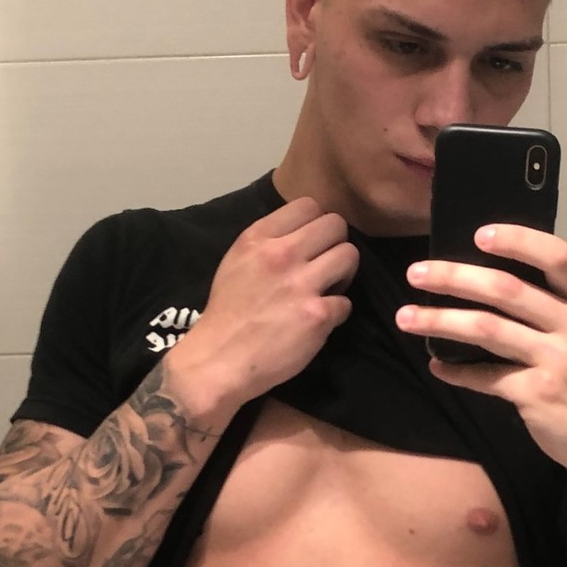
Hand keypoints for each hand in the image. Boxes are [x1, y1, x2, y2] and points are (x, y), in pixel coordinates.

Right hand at [167, 198, 358, 423]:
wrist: (217, 362)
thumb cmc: (227, 313)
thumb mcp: (237, 262)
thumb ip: (268, 242)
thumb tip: (303, 233)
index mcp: (258, 237)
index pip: (309, 204)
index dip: (316, 224)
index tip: (311, 244)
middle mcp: (281, 254)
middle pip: (336, 225)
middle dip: (336, 245)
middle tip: (325, 266)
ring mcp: (301, 284)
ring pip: (350, 256)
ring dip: (344, 274)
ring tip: (328, 290)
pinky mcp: (317, 315)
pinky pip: (346, 302)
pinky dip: (337, 312)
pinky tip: (319, 320)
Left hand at [395, 225, 566, 479]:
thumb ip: (554, 309)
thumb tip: (490, 281)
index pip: (558, 257)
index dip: (519, 240)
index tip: (478, 234)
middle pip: (507, 289)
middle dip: (454, 277)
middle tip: (415, 273)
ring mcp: (557, 362)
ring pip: (486, 329)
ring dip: (440, 321)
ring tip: (405, 317)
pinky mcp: (537, 395)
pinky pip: (486, 377)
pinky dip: (457, 372)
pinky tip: (437, 367)